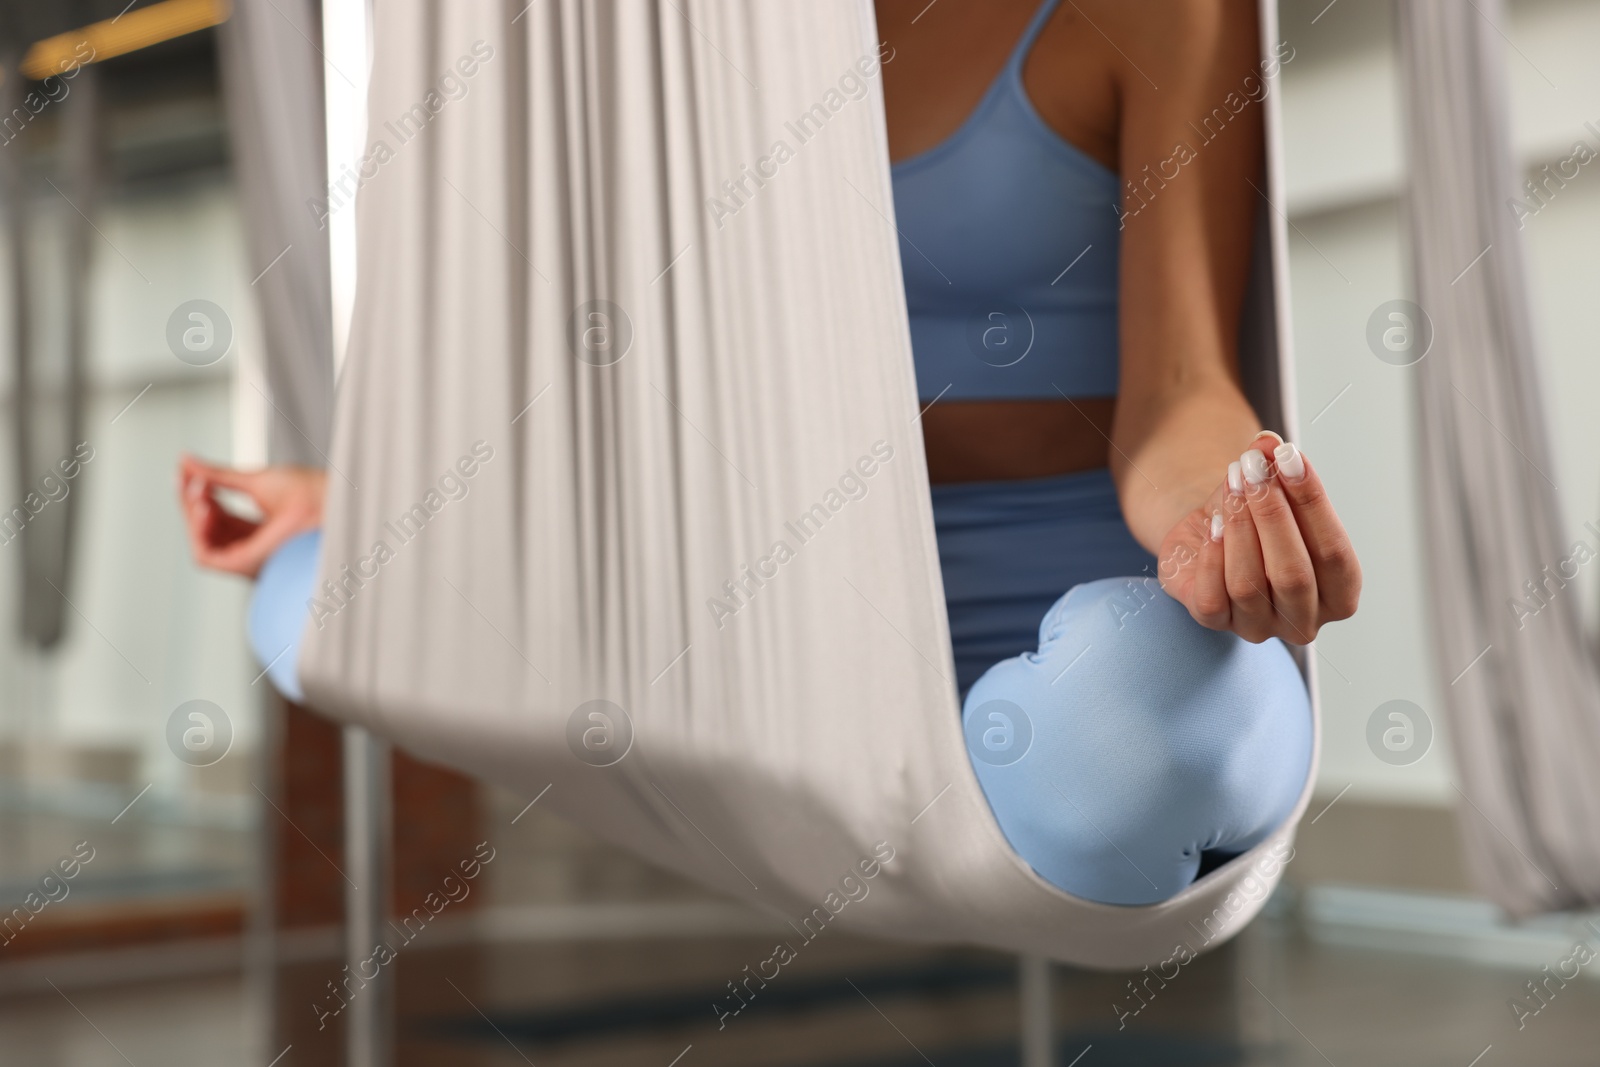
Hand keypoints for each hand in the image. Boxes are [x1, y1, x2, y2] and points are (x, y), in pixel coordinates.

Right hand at [177, 455, 325, 577]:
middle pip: (209, 530)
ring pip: (204, 544)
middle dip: (192, 503)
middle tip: (187, 479)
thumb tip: (186, 462)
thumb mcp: (254, 480)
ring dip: (193, 516)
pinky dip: (198, 533)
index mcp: (262, 529)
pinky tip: (201, 507)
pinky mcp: (247, 566)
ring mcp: (252, 559)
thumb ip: (217, 475)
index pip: (219, 516)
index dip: (199, 495)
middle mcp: (255, 548)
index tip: (186, 473)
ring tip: (197, 492)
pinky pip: (207, 556)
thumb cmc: (309, 492)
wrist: (329, 501)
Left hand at [1157, 433, 1359, 643]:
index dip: (1313, 503)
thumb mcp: (1271, 491)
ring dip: (1240, 527)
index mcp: (1339, 594)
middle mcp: (1303, 620)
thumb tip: (1268, 443)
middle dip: (1273, 514)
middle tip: (1255, 468)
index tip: (1291, 458)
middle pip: (1294, 573)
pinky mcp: (1214, 623)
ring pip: (1250, 584)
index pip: (1335, 553)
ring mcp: (1258, 627)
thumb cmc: (1258, 520)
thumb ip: (1275, 468)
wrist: (1211, 533)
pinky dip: (1213, 556)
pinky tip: (1214, 523)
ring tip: (1233, 483)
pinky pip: (1213, 597)